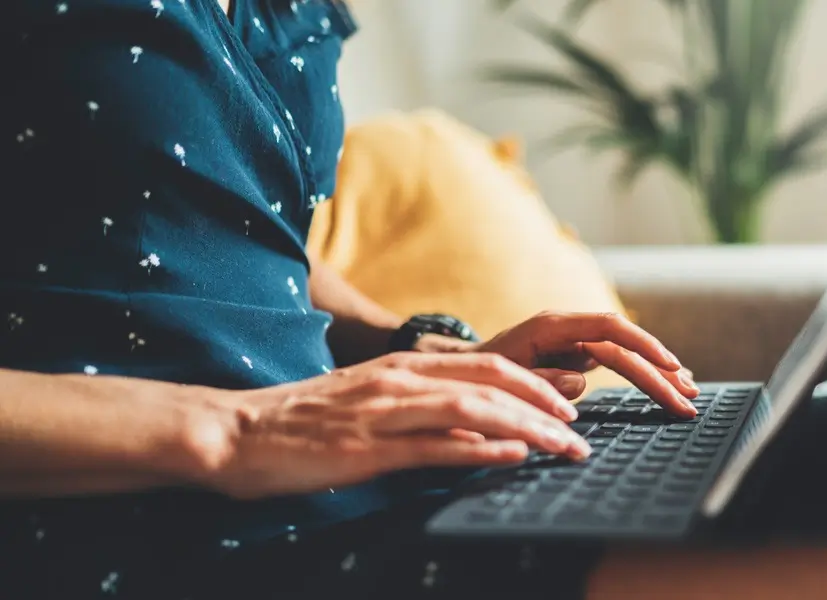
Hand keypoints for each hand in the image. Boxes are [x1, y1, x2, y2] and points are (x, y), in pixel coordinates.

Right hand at [198, 352, 589, 499]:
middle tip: (582, 432)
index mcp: (404, 367)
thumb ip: (419, 407)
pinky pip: (435, 447)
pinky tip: (512, 457)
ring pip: (476, 411)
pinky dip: (480, 450)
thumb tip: (471, 427)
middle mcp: (401, 381)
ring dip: (530, 428)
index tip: (569, 405)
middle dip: (547, 405)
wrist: (234, 432)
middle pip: (495, 382)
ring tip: (566, 447)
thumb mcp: (368, 401)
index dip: (536, 383)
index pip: (489, 365)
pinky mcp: (368, 449)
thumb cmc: (301, 421)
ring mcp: (385, 412)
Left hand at [474, 311, 700, 416]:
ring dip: (658, 375)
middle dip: (659, 372)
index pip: (609, 329)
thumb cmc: (480, 377)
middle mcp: (569, 329)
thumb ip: (541, 380)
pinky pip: (618, 364)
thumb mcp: (505, 381)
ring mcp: (575, 342)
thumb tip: (581, 382)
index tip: (670, 366)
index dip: (642, 345)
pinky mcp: (578, 356)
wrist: (464, 371)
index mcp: (552, 326)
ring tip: (690, 395)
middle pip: (625, 346)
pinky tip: (667, 386)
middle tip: (689, 399)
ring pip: (626, 355)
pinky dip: (642, 376)